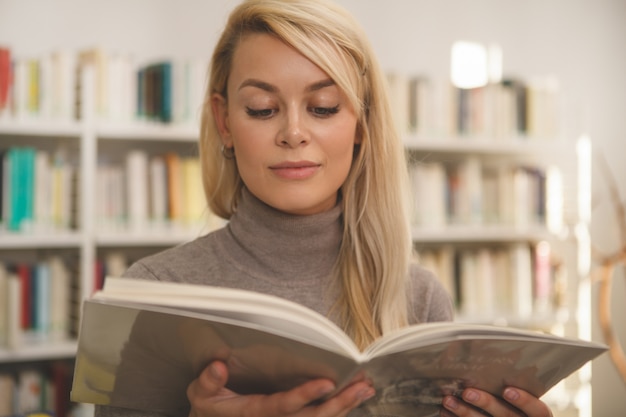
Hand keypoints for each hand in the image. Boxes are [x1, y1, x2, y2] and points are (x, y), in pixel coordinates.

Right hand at [187, 360, 375, 416]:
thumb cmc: (209, 407)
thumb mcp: (200, 395)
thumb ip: (207, 382)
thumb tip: (219, 366)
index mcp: (254, 413)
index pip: (284, 406)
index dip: (306, 396)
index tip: (328, 383)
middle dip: (339, 404)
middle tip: (362, 387)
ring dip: (345, 406)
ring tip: (366, 389)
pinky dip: (338, 410)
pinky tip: (354, 398)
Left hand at [441, 387, 552, 416]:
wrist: (500, 414)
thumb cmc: (511, 400)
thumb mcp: (517, 389)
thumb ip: (509, 379)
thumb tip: (486, 350)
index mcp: (536, 414)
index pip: (538, 411)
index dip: (524, 401)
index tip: (507, 389)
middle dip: (486, 404)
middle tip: (467, 392)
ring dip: (465, 412)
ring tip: (448, 400)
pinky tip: (444, 411)